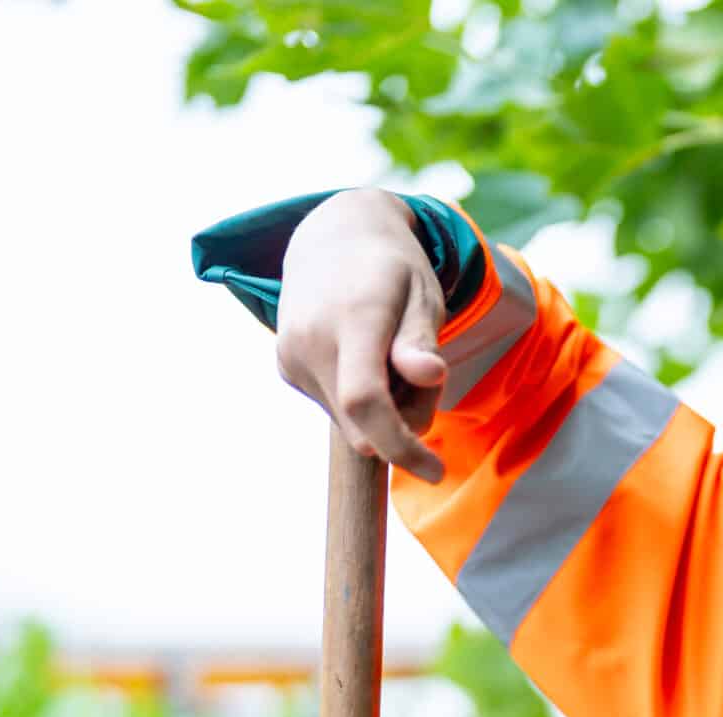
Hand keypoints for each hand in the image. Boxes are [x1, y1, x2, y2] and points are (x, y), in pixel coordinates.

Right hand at [275, 189, 449, 483]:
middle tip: (423, 372)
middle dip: (404, 422)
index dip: (400, 446)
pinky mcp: (287, 369)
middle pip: (364, 424)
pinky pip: (336, 408)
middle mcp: (312, 339)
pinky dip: (362, 399)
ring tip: (392, 354)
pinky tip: (365, 355)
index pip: (367, 401)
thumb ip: (422, 340)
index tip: (436, 472)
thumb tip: (430, 375)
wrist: (331, 237)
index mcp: (353, 317)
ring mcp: (292, 356)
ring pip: (351, 423)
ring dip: (384, 410)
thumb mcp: (422, 294)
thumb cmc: (392, 270)